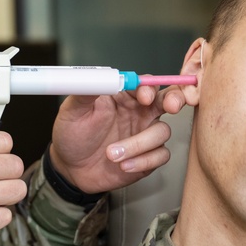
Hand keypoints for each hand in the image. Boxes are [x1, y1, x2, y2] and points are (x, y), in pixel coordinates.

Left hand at [49, 83, 191, 193]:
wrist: (69, 168)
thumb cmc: (71, 135)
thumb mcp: (71, 110)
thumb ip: (85, 91)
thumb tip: (98, 77)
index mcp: (122, 96)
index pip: (145, 84)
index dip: (149, 88)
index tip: (144, 97)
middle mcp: (138, 112)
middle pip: (168, 99)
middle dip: (175, 99)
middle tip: (172, 106)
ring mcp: (144, 134)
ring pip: (162, 131)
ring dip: (139, 144)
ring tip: (112, 154)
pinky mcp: (147, 157)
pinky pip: (160, 155)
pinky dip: (144, 161)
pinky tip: (123, 166)